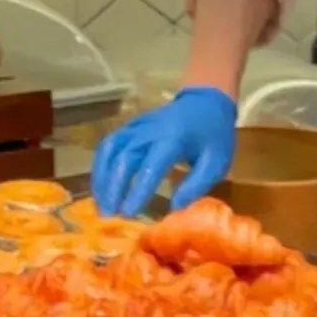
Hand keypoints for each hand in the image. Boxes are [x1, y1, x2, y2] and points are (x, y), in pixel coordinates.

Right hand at [91, 86, 236, 217]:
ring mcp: (137, 125)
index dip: (137, 190)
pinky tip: (101, 185)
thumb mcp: (216, 163)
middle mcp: (150, 130)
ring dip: (102, 177)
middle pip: (124, 157)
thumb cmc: (214, 136)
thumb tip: (174, 209)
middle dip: (113, 187)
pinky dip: (101, 165)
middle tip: (108, 215)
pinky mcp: (130, 126)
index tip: (128, 213)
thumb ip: (195, 185)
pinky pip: (109, 144)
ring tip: (101, 203)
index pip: (150, 166)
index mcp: (174, 139)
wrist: (206, 101)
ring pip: (111, 148)